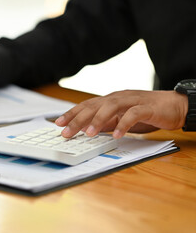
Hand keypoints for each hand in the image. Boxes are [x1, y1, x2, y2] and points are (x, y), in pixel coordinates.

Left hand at [55, 90, 187, 138]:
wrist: (174, 105)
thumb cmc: (145, 112)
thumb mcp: (120, 118)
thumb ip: (105, 123)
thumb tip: (87, 131)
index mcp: (110, 100)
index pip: (87, 105)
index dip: (72, 113)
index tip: (58, 123)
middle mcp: (118, 97)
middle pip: (94, 106)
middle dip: (78, 119)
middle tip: (66, 132)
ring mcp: (132, 101)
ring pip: (111, 107)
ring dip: (98, 120)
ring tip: (88, 133)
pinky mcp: (147, 107)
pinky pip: (133, 114)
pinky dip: (124, 124)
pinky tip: (117, 135)